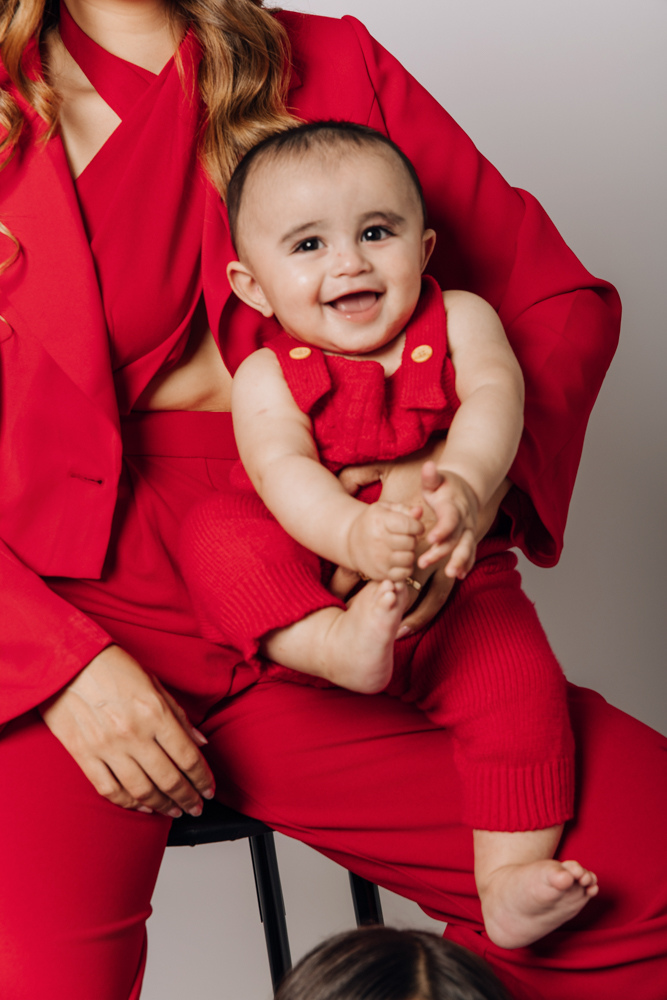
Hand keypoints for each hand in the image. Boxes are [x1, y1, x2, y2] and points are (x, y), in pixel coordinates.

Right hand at [39, 645, 214, 817]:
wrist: (67, 661)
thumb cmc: (112, 666)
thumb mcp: (153, 682)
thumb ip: (179, 715)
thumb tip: (200, 742)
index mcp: (154, 712)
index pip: (187, 756)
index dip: (202, 779)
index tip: (209, 790)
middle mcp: (133, 733)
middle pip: (169, 778)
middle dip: (187, 798)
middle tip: (196, 807)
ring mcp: (107, 747)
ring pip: (141, 790)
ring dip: (162, 805)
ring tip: (174, 810)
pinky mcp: (83, 755)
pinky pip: (109, 789)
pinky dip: (128, 803)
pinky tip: (141, 806)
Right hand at [346, 500, 422, 580]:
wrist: (350, 542)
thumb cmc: (372, 523)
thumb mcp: (385, 510)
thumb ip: (404, 509)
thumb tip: (419, 511)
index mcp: (379, 521)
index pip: (409, 525)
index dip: (417, 526)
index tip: (415, 527)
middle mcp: (377, 540)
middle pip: (411, 542)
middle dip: (412, 539)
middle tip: (405, 537)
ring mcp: (379, 559)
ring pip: (410, 558)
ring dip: (410, 553)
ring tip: (402, 548)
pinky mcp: (381, 574)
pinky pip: (405, 573)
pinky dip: (406, 567)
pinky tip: (399, 559)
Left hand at [417, 461, 478, 578]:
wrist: (467, 488)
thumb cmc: (445, 485)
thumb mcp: (436, 479)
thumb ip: (430, 476)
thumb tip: (428, 466)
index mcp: (454, 507)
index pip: (450, 520)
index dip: (442, 529)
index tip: (431, 539)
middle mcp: (465, 520)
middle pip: (458, 538)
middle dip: (445, 552)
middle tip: (426, 562)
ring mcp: (469, 530)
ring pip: (467, 548)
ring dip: (460, 561)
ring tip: (451, 575)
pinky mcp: (470, 537)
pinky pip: (471, 552)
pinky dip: (467, 564)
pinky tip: (459, 575)